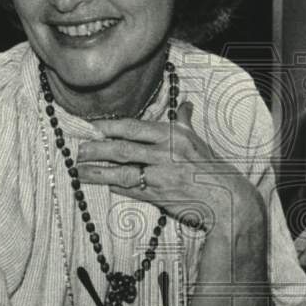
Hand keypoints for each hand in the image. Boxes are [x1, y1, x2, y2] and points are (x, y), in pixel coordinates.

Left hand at [77, 101, 261, 236]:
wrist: (226, 199)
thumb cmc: (212, 169)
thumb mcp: (198, 140)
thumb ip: (186, 122)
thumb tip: (185, 105)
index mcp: (173, 135)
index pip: (133, 127)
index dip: (108, 127)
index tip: (90, 127)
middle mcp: (165, 153)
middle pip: (122, 149)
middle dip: (96, 149)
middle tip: (79, 150)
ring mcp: (161, 176)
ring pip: (121, 171)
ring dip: (98, 171)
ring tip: (80, 171)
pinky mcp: (159, 196)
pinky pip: (131, 190)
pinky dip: (116, 187)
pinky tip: (103, 185)